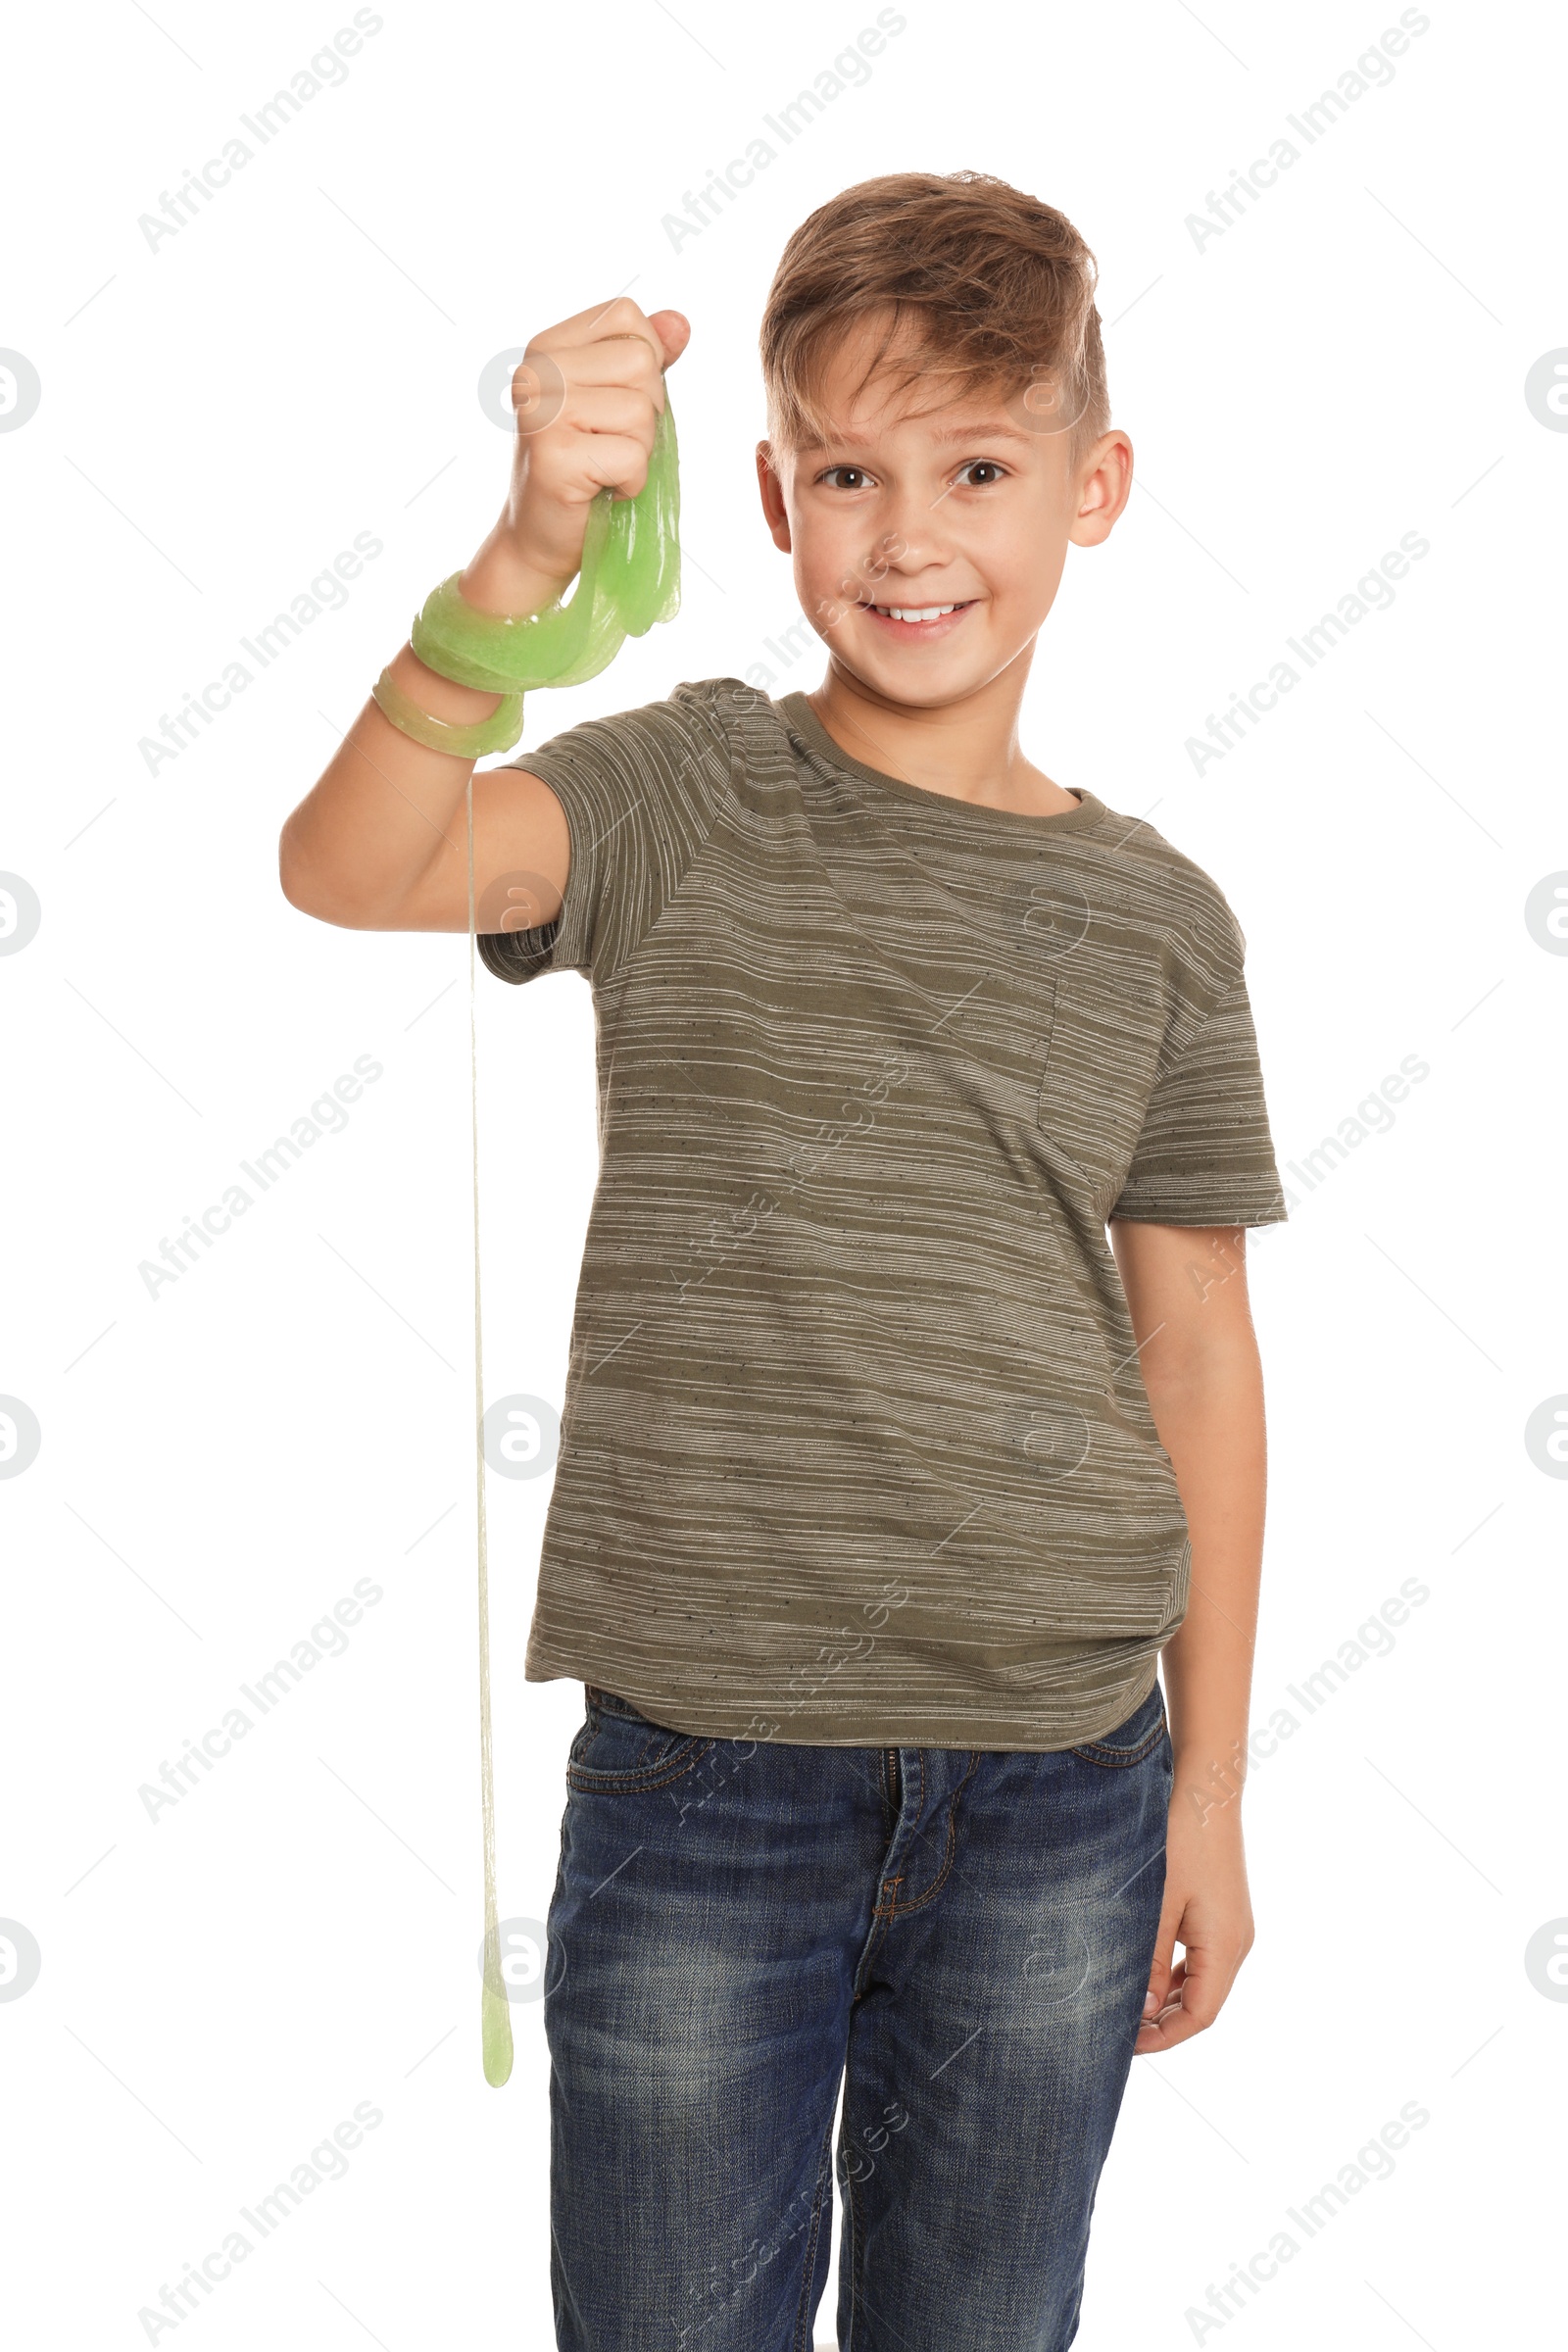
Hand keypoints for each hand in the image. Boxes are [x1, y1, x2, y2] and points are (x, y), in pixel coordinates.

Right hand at [473, 295, 689, 602]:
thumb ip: (645, 357)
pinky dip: (631, 483)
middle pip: (641, 364)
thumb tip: (681, 322)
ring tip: (605, 468)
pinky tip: (601, 490)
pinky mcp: (553, 455)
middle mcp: (536, 371)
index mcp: (547, 346)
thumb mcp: (614, 401)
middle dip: (646, 413)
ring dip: (639, 451)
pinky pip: (633, 457)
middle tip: (609, 445)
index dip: (644, 364)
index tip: (612, 406)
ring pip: (641, 412)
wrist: (541, 538)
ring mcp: (541, 412)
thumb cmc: (584, 469)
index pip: (627, 316)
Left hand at [1135, 1777, 1254, 2053]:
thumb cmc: (1181, 1840)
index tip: (1124, 2046)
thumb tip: (1141, 2011)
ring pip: (1200, 1981)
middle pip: (1202, 2003)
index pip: (1199, 2015)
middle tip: (1116, 2030)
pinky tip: (1142, 1970)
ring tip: (1123, 2005)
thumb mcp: (1158, 1902)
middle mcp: (1236, 1943)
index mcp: (1226, 1947)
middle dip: (1162, 2022)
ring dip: (1165, 1998)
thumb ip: (1149, 1959)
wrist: (1207, 1789)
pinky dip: (1172, 1973)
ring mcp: (1232, 1928)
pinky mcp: (1222, 1912)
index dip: (1163, 2036)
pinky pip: (1199, 1958)